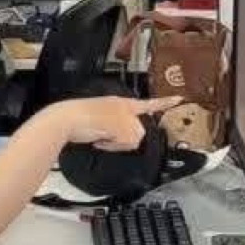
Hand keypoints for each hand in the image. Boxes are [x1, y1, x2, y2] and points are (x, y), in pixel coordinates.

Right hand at [55, 94, 181, 149]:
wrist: (66, 118)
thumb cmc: (72, 116)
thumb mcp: (97, 115)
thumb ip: (111, 122)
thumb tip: (112, 135)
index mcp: (119, 101)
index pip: (146, 103)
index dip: (164, 102)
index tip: (179, 99)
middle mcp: (125, 108)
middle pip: (138, 131)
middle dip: (124, 138)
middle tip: (104, 137)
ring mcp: (125, 118)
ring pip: (132, 139)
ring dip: (117, 143)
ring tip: (99, 137)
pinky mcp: (124, 129)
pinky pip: (125, 144)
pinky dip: (112, 146)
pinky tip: (99, 140)